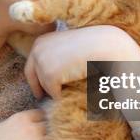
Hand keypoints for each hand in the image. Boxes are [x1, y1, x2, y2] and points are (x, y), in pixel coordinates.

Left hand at [24, 25, 139, 99]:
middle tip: (49, 99)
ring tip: (74, 83)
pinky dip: (64, 95)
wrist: (109, 47)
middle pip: (32, 78)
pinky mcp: (48, 73)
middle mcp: (37, 48)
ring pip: (43, 87)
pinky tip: (77, 84)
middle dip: (42, 89)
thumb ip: (56, 57)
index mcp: (41, 40)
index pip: (30, 67)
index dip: (37, 81)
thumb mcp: (69, 48)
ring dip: (57, 90)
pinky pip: (53, 94)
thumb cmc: (94, 48)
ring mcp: (41, 60)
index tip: (41, 93)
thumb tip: (44, 80)